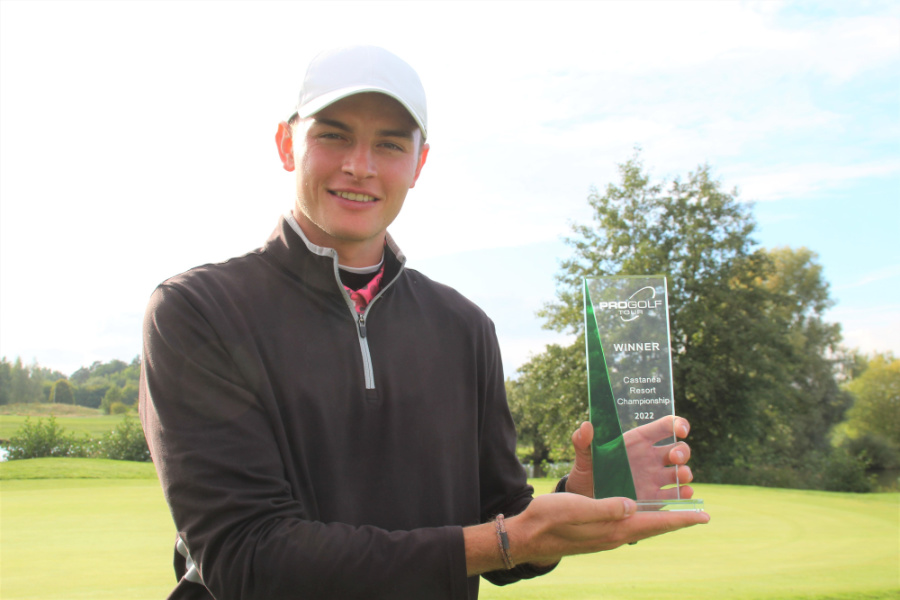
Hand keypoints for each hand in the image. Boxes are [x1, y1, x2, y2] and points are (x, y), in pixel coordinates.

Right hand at [508, 491, 708, 565]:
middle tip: (701, 516)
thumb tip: (631, 504)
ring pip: (643, 526)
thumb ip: (605, 508)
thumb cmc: (548, 520)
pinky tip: (642, 512)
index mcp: (613, 529)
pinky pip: (630, 526)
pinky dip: (645, 518)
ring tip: (679, 512)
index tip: (705, 517)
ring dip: (663, 519)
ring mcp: (606, 536)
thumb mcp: (576, 508)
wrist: (526, 536)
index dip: (681, 519)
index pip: (655, 523)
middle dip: (678, 520)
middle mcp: (614, 535)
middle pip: (654, 527)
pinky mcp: (597, 533)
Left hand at [565, 416, 693, 500]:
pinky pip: (675, 495)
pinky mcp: (656, 498)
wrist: (586, 500)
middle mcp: (651, 457)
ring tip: (681, 476)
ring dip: (685, 473)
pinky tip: (683, 494)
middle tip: (675, 458)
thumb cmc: (587, 472)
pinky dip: (684, 494)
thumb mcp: (583, 456)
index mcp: (638, 440)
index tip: (682, 430)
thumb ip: (582, 441)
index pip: (665, 426)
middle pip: (679, 449)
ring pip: (681, 472)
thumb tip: (586, 425)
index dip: (678, 424)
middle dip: (683, 452)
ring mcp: (656, 478)